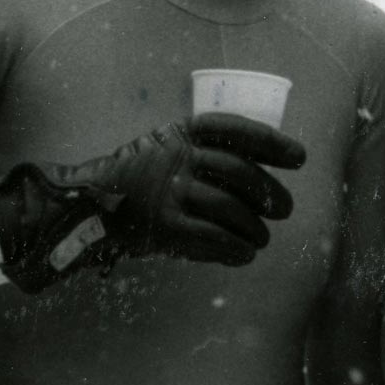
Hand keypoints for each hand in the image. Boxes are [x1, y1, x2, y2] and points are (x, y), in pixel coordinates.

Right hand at [0, 111, 305, 291]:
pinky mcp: (163, 226)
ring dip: (254, 228)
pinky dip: (234, 249)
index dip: (272, 142)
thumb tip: (262, 173)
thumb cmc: (136, 180)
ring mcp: (168, 192)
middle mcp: (176, 158)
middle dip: (270, 192)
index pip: (235, 129)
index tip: (300, 157)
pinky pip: (211, 238)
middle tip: (284, 209)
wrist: (84, 208)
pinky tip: (245, 255)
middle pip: (240, 172)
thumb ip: (205, 154)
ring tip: (262, 239)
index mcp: (181, 134)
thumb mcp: (166, 150)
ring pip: (230, 210)